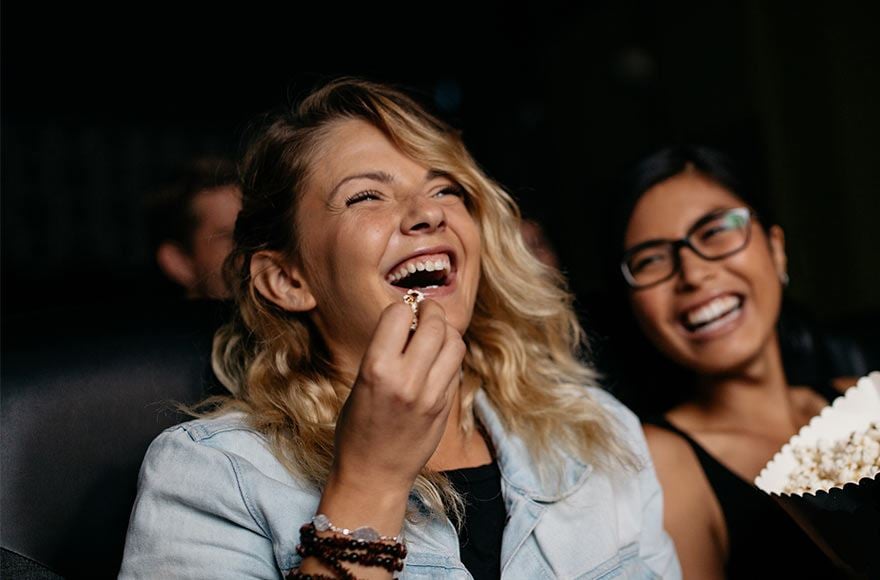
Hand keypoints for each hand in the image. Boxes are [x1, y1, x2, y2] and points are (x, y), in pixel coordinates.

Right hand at [330, 299, 464, 497]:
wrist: (373, 475)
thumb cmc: (357, 428)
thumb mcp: (361, 383)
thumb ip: (386, 351)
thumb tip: (410, 318)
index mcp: (376, 369)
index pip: (399, 314)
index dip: (401, 309)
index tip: (401, 314)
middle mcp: (407, 380)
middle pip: (435, 323)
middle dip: (431, 311)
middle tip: (425, 313)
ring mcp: (431, 395)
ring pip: (455, 342)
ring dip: (446, 332)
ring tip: (435, 336)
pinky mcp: (445, 407)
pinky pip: (456, 367)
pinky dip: (450, 356)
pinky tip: (437, 361)